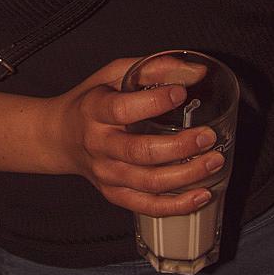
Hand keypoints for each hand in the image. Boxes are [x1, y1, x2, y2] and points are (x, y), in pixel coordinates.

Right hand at [49, 58, 224, 216]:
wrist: (60, 137)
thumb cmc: (92, 100)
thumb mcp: (113, 74)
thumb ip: (152, 68)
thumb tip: (196, 72)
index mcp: (94, 109)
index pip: (122, 110)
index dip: (153, 102)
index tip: (181, 92)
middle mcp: (98, 144)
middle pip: (140, 152)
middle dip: (179, 146)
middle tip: (208, 136)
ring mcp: (106, 174)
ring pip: (148, 183)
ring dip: (186, 176)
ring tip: (214, 162)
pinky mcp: (113, 194)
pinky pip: (146, 207)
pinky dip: (177, 206)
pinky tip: (201, 195)